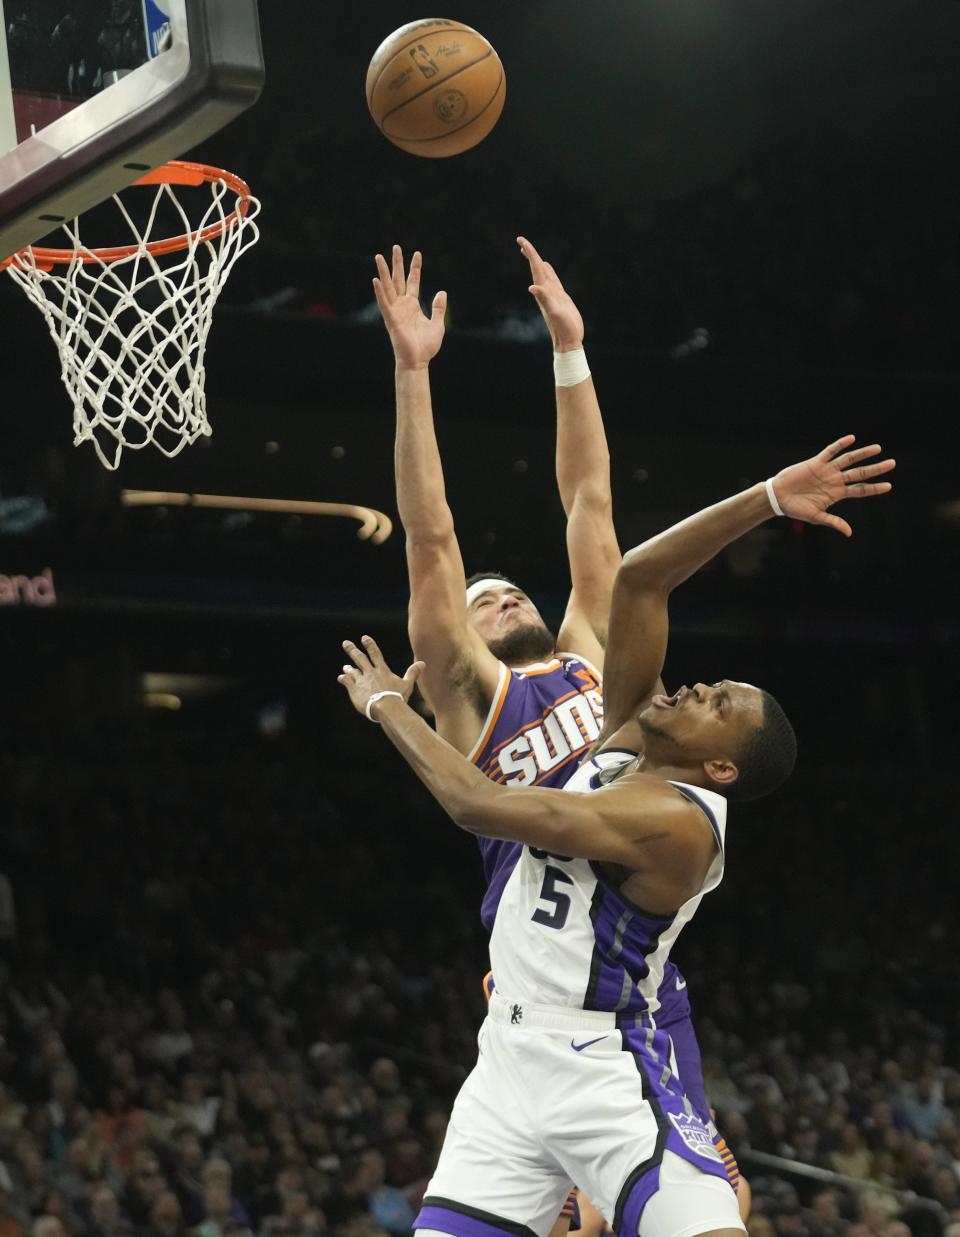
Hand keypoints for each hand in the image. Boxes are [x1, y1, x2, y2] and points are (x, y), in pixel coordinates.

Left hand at [338, 635, 424, 719]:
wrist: (386, 708)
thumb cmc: (398, 697)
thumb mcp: (407, 684)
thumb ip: (413, 673)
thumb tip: (422, 663)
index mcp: (382, 671)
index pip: (375, 654)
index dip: (369, 645)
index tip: (364, 638)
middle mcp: (370, 673)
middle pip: (359, 658)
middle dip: (352, 650)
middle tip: (345, 643)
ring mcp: (361, 681)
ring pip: (352, 671)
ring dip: (348, 668)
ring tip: (345, 667)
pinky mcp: (354, 690)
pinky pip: (347, 681)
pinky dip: (343, 679)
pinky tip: (341, 678)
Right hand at [372, 245, 446, 368]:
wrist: (418, 361)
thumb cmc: (426, 346)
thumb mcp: (437, 324)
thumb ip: (438, 308)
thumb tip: (441, 292)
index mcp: (412, 305)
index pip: (413, 281)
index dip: (415, 268)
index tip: (417, 253)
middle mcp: (402, 305)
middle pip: (398, 280)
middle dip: (396, 263)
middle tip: (395, 246)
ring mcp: (395, 311)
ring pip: (388, 287)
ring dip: (383, 272)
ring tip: (379, 256)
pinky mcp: (391, 319)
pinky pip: (384, 303)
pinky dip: (380, 292)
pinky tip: (375, 280)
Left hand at [517, 236, 583, 350]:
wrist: (568, 341)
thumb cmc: (563, 328)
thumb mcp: (555, 312)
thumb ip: (545, 299)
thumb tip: (532, 287)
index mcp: (544, 291)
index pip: (535, 268)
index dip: (530, 254)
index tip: (521, 240)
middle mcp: (546, 291)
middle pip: (536, 268)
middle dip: (530, 254)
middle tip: (521, 241)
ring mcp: (552, 295)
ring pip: (543, 274)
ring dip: (537, 263)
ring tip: (531, 253)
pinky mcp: (560, 298)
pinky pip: (552, 281)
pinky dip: (549, 272)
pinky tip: (547, 269)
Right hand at [770, 435, 894, 536]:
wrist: (778, 498)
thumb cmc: (796, 509)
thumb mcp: (816, 517)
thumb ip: (834, 522)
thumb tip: (849, 533)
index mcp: (837, 493)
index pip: (860, 489)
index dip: (874, 488)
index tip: (889, 486)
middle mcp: (835, 480)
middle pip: (859, 473)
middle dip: (876, 468)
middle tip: (892, 463)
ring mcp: (827, 471)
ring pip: (848, 460)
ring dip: (862, 454)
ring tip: (878, 448)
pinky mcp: (816, 463)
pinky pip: (830, 452)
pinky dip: (840, 445)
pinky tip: (851, 438)